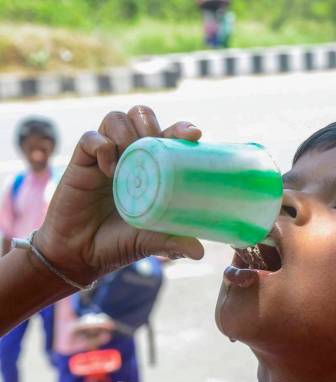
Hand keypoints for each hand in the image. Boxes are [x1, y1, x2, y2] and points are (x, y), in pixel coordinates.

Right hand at [36, 106, 204, 285]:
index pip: (170, 134)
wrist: (79, 255)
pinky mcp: (81, 161)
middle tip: (154, 145)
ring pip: (117, 118)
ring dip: (126, 132)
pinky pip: (90, 137)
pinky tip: (109, 169)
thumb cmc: (119, 244)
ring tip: (129, 159)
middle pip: (142, 115)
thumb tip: (199, 252)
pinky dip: (102, 146)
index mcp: (154, 168)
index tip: (194, 134)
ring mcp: (105, 156)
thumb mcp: (150, 241)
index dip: (182, 128)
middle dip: (151, 124)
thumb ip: (172, 242)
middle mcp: (131, 156)